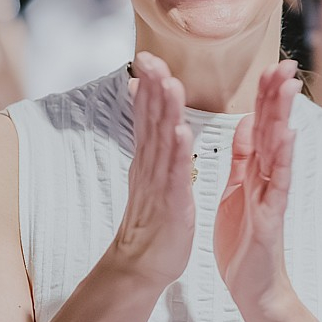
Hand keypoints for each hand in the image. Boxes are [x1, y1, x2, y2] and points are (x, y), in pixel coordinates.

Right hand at [104, 52, 194, 287]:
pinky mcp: (172, 204)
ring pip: (162, 142)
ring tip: (168, 83)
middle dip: (152, 88)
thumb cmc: (151, 222)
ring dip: (165, 112)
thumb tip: (146, 120)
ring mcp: (160, 185)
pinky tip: (180, 132)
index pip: (148, 117)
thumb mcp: (150, 177)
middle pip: (151, 121)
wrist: (141, 264)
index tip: (148, 57)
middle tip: (151, 57)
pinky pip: (175, 175)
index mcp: (149, 160)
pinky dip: (177, 152)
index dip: (148, 86)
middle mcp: (150, 167)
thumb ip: (149, 146)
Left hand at [216, 59, 300, 315]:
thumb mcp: (237, 191)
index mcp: (254, 172)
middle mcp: (267, 180)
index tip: (271, 66)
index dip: (265, 97)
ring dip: (284, 117)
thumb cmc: (244, 241)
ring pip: (279, 151)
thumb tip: (247, 124)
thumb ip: (243, 158)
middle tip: (286, 64)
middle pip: (274, 130)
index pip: (261, 126)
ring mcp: (272, 197)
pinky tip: (288, 137)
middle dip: (279, 97)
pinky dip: (284, 160)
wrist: (251, 287)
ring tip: (289, 88)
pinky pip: (278, 185)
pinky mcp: (271, 217)